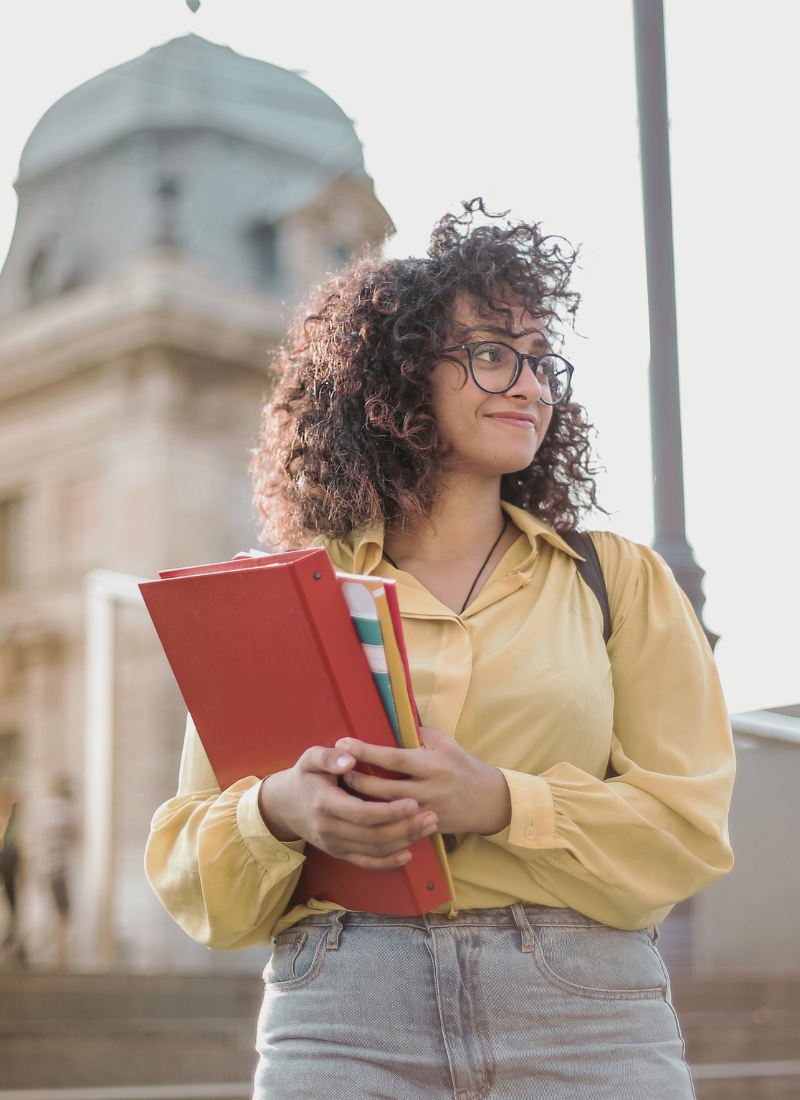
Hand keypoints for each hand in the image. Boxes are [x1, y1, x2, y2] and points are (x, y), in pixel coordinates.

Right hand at [257, 746, 438, 869]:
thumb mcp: (310, 758)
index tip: (413, 802)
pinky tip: (408, 852)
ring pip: (374, 850)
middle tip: (431, 816)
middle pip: (373, 835)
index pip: (362, 813)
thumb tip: (350, 758)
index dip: (389, 811)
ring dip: (404, 841)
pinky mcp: (339, 853)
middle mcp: (329, 829)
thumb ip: (329, 757)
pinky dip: (389, 861)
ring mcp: (334, 845)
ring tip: (428, 827)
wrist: (284, 805)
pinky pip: (366, 863)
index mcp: (324, 803)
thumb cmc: (304, 776)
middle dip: (405, 828)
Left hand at [338, 728, 511, 836]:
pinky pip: (398, 825)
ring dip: (364, 800)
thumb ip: (418, 735)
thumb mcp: (445, 744)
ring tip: (344, 789)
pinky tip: (362, 812)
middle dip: (358, 779)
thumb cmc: (463, 766)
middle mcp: (431, 789)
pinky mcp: (427, 827)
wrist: (489, 801)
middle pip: (386, 788)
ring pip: (388, 810)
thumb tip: (390, 722)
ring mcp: (428, 811)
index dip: (367, 751)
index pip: (394, 758)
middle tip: (337, 770)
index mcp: (434, 764)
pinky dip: (379, 818)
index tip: (345, 743)